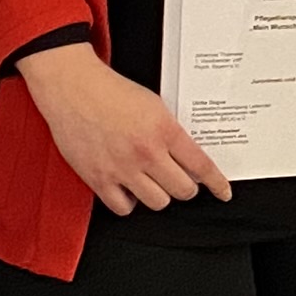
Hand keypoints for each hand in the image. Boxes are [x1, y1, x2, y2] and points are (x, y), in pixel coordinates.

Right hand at [16, 43, 231, 214]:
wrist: (72, 87)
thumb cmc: (110, 91)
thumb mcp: (154, 104)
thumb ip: (171, 132)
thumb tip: (188, 157)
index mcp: (164, 130)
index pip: (201, 166)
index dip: (217, 183)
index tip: (223, 192)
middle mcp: (145, 152)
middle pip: (183, 190)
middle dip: (186, 186)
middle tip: (180, 179)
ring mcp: (121, 168)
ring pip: (158, 202)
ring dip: (159, 194)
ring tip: (152, 182)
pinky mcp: (98, 178)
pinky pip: (124, 208)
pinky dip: (129, 202)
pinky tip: (129, 189)